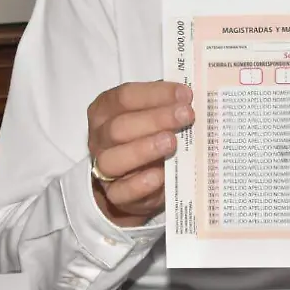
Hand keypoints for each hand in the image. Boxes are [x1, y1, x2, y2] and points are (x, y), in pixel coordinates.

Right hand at [86, 80, 193, 227]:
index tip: (185, 95)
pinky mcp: (114, 194)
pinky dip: (141, 184)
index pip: (125, 97)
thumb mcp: (153, 114)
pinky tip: (160, 175)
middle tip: (186, 115)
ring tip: (172, 143)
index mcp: (106, 109)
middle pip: (119, 127)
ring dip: (144, 149)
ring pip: (113, 159)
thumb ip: (166, 104)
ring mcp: (102, 167)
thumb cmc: (148, 136)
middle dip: (156, 119)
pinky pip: (120, 192)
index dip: (155, 94)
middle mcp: (100, 137)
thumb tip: (189, 98)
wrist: (138, 181)